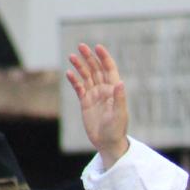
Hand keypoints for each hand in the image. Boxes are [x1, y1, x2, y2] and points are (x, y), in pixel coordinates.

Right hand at [66, 43, 129, 165]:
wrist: (107, 143)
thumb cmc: (116, 130)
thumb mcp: (119, 114)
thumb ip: (119, 98)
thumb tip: (120, 82)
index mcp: (114, 91)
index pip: (109, 70)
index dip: (104, 58)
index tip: (97, 47)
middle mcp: (104, 90)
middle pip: (96, 69)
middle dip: (89, 57)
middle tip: (81, 46)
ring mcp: (94, 96)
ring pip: (87, 76)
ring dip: (80, 66)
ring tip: (71, 56)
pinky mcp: (86, 103)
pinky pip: (79, 88)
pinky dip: (74, 80)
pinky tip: (69, 73)